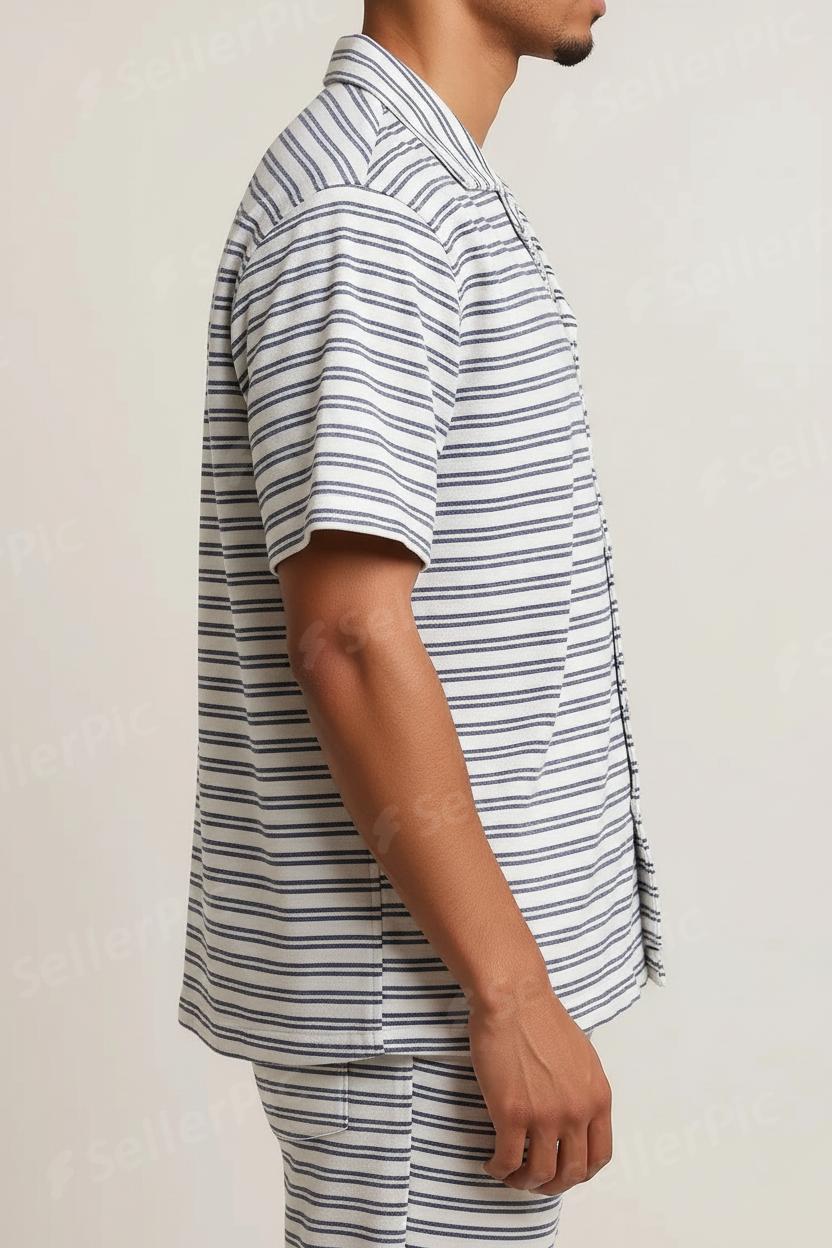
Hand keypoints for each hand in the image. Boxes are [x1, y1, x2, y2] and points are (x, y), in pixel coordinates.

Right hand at [468, 975, 612, 1194]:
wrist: (514, 999)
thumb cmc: (542, 1019)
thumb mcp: (582, 1059)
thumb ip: (584, 1092)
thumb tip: (575, 1119)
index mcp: (597, 1098)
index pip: (599, 1156)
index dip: (580, 1172)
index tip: (563, 1171)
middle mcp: (576, 1112)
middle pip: (571, 1173)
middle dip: (552, 1185)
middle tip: (534, 1180)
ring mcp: (544, 1116)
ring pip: (539, 1174)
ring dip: (523, 1182)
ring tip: (509, 1174)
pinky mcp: (511, 1114)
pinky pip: (507, 1161)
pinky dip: (499, 1170)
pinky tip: (491, 1163)